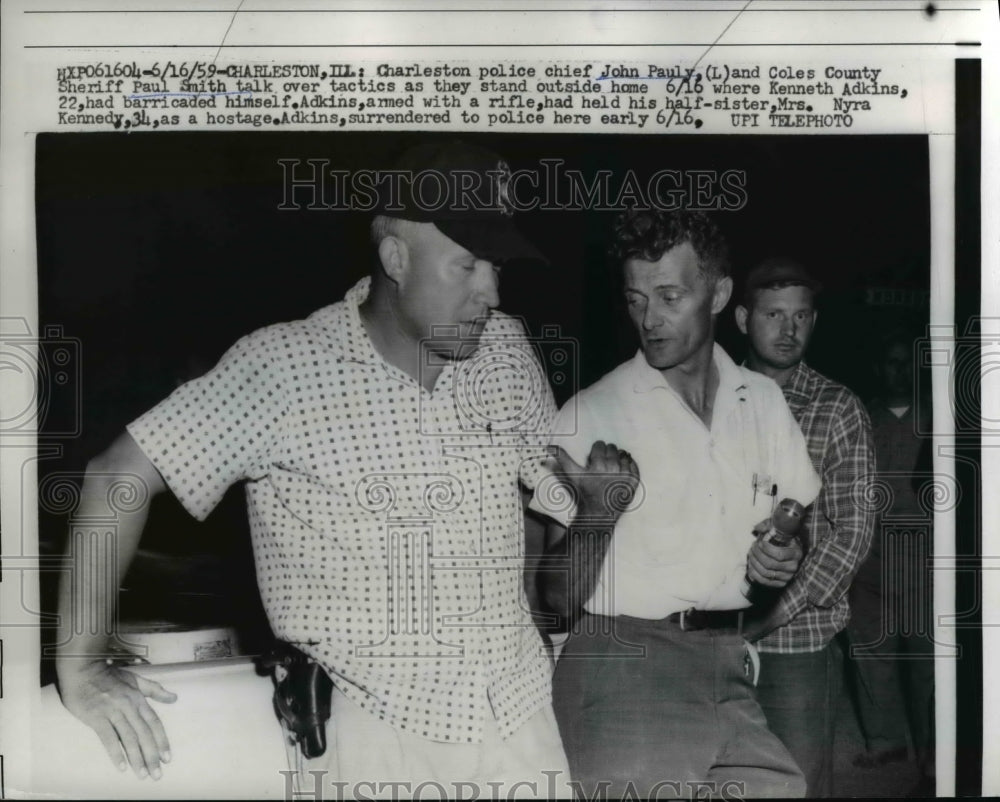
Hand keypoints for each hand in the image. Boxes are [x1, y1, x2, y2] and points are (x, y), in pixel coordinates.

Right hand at [58, 659, 175, 778]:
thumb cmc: (109, 675)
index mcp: (138, 699)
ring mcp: (112, 712)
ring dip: (137, 758)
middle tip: (157, 774)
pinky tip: (122, 766)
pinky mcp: (96, 718)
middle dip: (152, 755)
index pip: (155, 723)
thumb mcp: (135, 680)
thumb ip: (155, 690)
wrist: (83, 670)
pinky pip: (108, 738)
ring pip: (129, 738)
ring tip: (143, 774)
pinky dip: (116, 752)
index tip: (168, 758)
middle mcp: (129, 706)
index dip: (162, 741)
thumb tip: (174, 698)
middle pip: (144, 734)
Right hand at [549, 441, 639, 521]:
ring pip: (624, 455)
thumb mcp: (572, 475)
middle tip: (603, 463)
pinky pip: (635, 466)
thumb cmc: (584, 493)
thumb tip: (549, 446)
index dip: (596, 450)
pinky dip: (630, 465)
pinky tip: (624, 468)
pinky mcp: (633, 483)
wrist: (598, 513)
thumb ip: (562, 458)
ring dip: (619, 458)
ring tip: (612, 467)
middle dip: (607, 453)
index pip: (600, 445)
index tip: (594, 457)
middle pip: (612, 449)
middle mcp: (613, 468)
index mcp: (598, 464)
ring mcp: (624, 475)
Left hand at [746, 526, 802, 587]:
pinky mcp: (780, 583)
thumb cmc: (782, 539)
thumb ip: (767, 525)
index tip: (760, 542)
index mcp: (796, 553)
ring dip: (754, 562)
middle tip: (752, 547)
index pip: (779, 555)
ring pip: (765, 572)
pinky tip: (751, 564)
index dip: (766, 549)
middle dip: (757, 554)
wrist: (786, 551)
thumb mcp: (777, 529)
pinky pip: (764, 581)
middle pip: (769, 564)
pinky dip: (754, 572)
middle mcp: (793, 567)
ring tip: (751, 554)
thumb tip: (758, 528)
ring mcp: (787, 577)